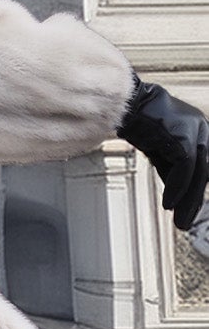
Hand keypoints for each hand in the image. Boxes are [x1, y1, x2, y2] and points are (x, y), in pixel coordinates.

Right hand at [118, 77, 208, 230]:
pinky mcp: (183, 135)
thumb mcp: (161, 152)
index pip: (205, 169)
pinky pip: (184, 168)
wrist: (126, 105)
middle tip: (184, 222)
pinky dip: (176, 189)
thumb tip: (176, 196)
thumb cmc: (142, 124)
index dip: (197, 192)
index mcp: (201, 132)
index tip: (191, 210)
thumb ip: (172, 170)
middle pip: (204, 173)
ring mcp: (196, 130)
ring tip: (178, 219)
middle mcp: (203, 130)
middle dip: (194, 201)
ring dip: (187, 200)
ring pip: (198, 173)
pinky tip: (168, 204)